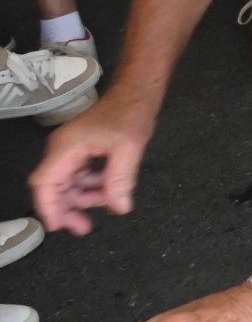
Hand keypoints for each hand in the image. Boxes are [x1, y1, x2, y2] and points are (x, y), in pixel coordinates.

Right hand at [29, 92, 155, 233]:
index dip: (48, 207)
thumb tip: (119, 208)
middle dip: (67, 209)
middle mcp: (62, 149)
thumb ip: (120, 180)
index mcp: (66, 147)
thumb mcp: (129, 149)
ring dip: (83, 198)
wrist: (136, 93)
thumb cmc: (130, 113)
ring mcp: (69, 150)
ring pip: (67, 184)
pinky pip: (78, 176)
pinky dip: (91, 186)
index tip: (58, 226)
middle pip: (53, 187)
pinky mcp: (80, 151)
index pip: (44, 182)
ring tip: (107, 202)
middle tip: (83, 227)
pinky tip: (108, 189)